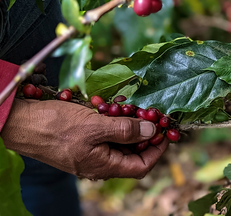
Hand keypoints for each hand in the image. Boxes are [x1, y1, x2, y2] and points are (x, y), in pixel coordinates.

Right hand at [1, 99, 167, 179]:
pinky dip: (110, 121)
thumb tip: (151, 131)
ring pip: (117, 141)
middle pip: (131, 153)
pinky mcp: (79, 142)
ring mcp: (88, 153)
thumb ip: (126, 130)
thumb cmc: (55, 126)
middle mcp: (97, 163)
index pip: (141, 166)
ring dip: (126, 124)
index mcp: (103, 166)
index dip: (158, 150)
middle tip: (151, 114)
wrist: (20, 122)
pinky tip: (108, 107)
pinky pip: (102, 134)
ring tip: (128, 107)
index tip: (166, 132)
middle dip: (143, 133)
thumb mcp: (96, 126)